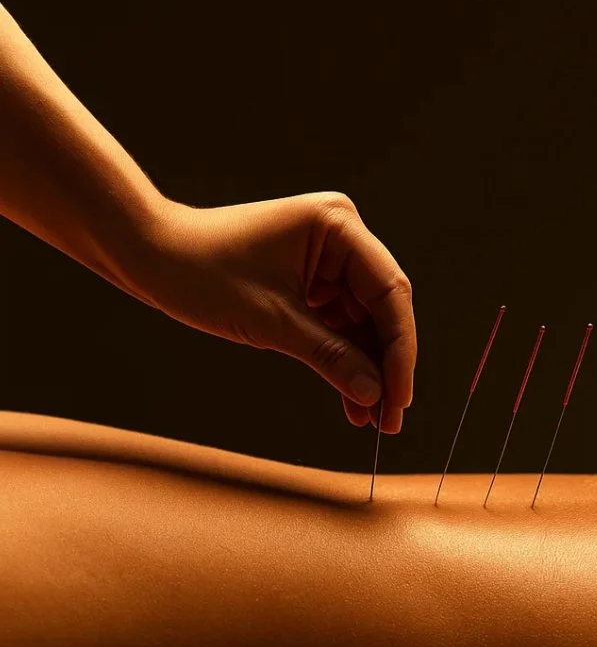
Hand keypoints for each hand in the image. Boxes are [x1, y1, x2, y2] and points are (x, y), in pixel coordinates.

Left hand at [137, 192, 414, 433]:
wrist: (148, 254)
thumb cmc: (202, 273)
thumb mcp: (272, 323)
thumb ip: (331, 357)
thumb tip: (375, 395)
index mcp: (338, 225)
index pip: (389, 292)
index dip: (399, 351)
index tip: (399, 399)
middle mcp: (341, 235)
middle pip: (382, 308)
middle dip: (385, 364)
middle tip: (390, 419)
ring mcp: (326, 257)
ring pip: (363, 321)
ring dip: (366, 368)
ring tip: (370, 420)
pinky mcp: (310, 279)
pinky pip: (338, 323)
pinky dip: (343, 359)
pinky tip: (351, 399)